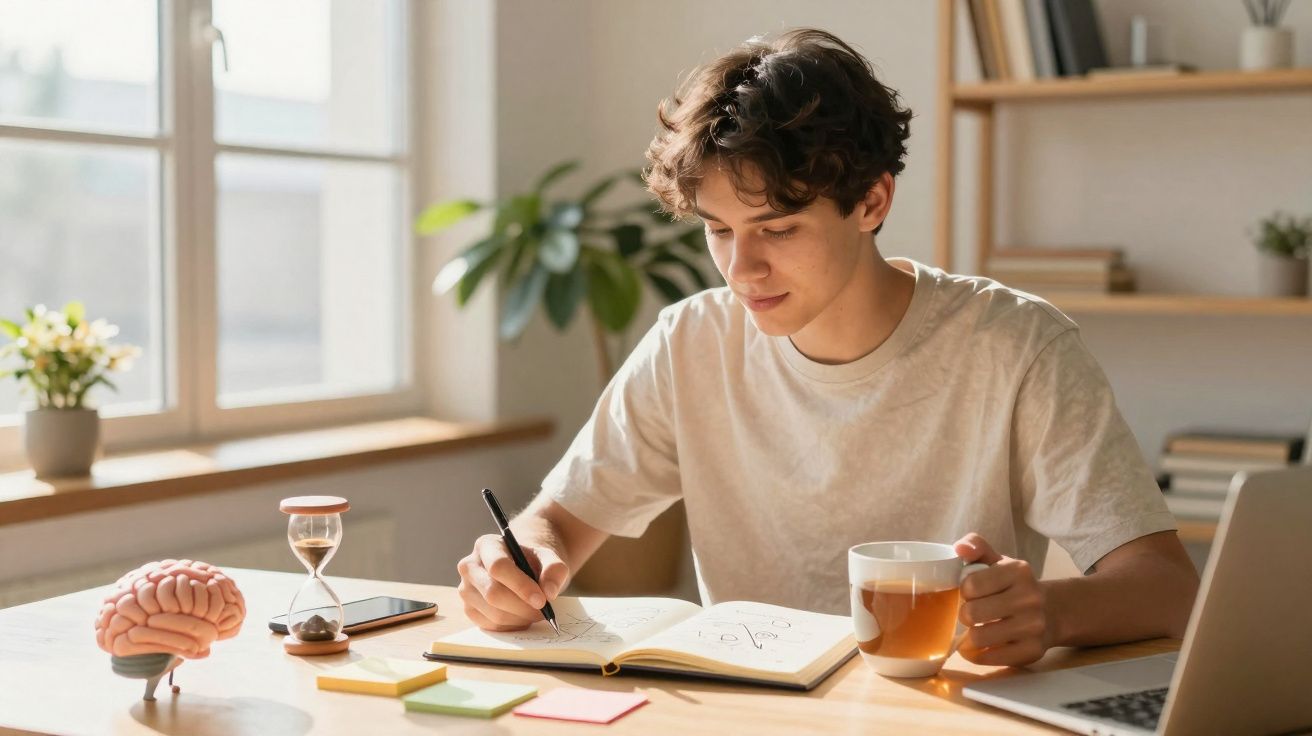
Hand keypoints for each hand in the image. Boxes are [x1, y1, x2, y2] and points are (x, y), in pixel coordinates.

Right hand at [456, 534, 569, 630]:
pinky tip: (523, 616)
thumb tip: (549, 592)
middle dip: (522, 607)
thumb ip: (554, 569)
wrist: (521, 569)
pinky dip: (512, 626)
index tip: (542, 600)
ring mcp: (466, 590)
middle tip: (543, 611)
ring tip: (535, 612)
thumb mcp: (548, 558)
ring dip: (520, 618)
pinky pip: (491, 625)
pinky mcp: (469, 609)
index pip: (498, 567)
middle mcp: (469, 566)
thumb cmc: (532, 561)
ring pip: (493, 613)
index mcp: (487, 545)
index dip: (521, 586)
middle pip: (492, 593)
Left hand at [953, 533, 1050, 666]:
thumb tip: (960, 548)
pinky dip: (979, 655)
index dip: (965, 591)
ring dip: (970, 636)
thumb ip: (977, 547)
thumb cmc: (1015, 586)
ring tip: (977, 629)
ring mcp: (1034, 626)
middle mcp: (1030, 598)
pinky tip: (982, 647)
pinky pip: (991, 658)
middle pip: (972, 613)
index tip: (972, 593)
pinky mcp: (1033, 651)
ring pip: (979, 637)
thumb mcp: (999, 561)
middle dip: (966, 614)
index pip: (970, 585)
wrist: (1053, 612)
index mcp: (1018, 571)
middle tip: (973, 613)